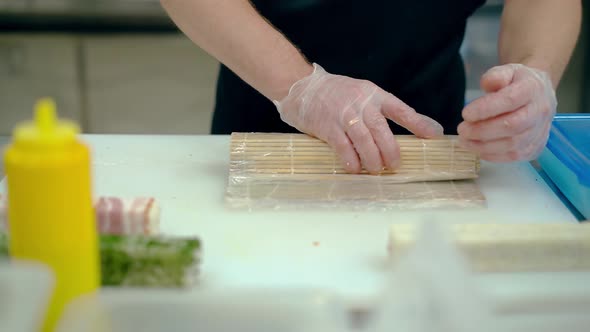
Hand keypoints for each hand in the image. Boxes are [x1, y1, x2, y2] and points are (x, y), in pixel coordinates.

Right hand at [274, 64, 443, 173]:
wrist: (302, 87)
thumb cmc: (336, 94)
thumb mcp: (362, 94)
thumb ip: (384, 109)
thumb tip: (420, 125)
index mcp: (373, 94)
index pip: (400, 109)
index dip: (418, 123)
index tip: (434, 136)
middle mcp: (361, 104)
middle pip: (382, 131)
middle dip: (391, 151)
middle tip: (395, 165)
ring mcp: (343, 116)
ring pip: (364, 142)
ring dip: (373, 160)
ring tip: (377, 169)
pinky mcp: (328, 127)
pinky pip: (343, 148)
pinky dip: (351, 161)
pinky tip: (355, 168)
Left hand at [458, 64, 556, 161]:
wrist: (538, 94)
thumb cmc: (517, 83)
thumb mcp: (507, 71)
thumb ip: (495, 76)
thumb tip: (488, 84)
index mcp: (533, 89)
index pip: (510, 100)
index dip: (486, 109)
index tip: (465, 114)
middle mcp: (540, 111)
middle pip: (512, 126)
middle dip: (482, 130)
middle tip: (462, 130)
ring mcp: (540, 131)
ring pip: (512, 144)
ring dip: (484, 146)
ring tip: (465, 141)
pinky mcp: (535, 147)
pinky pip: (514, 156)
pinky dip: (493, 155)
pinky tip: (478, 149)